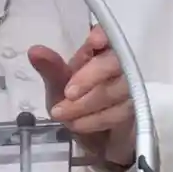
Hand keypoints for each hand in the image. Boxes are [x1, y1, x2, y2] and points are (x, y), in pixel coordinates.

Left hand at [29, 26, 135, 166]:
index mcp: (98, 51)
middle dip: (90, 77)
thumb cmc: (76, 103)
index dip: (103, 35)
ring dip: (87, 104)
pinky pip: (121, 112)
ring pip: (118, 89)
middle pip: (115, 62)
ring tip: (62, 114)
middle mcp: (119, 64)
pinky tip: (77, 124)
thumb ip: (51, 69)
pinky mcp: (138, 109)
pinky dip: (96, 119)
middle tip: (67, 93)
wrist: (93, 138)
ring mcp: (132, 86)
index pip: (107, 34)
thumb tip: (34, 50)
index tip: (93, 42)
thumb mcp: (58, 87)